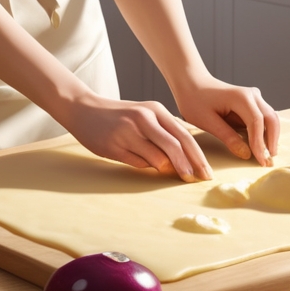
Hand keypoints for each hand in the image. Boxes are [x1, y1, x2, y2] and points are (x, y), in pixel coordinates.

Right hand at [59, 92, 213, 181]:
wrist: (84, 109)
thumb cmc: (119, 116)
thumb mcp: (144, 116)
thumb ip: (163, 133)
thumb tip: (184, 159)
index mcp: (155, 110)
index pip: (184, 136)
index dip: (197, 156)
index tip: (206, 173)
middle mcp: (144, 119)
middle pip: (175, 146)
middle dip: (188, 166)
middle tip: (195, 181)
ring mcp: (129, 132)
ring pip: (156, 158)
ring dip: (164, 169)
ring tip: (166, 172)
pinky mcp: (114, 146)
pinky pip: (137, 164)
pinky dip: (144, 167)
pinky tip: (141, 163)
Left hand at [172, 74, 279, 167]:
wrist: (192, 83)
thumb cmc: (195, 100)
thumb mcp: (207, 121)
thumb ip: (228, 137)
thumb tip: (247, 154)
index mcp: (240, 97)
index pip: (257, 122)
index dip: (260, 143)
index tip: (261, 162)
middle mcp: (251, 95)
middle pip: (271, 119)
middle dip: (272, 141)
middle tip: (269, 163)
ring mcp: (253, 97)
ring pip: (270, 118)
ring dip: (271, 138)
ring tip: (267, 158)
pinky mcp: (252, 103)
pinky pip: (263, 119)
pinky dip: (265, 133)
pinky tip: (262, 148)